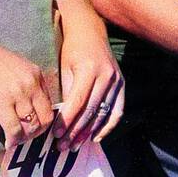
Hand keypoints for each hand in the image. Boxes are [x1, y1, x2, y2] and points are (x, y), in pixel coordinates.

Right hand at [0, 32, 55, 147]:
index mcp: (36, 75)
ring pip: (30, 126)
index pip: (50, 105)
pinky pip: (13, 129)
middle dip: (37, 133)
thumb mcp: (16, 66)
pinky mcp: (1, 104)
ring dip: (23, 139)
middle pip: (44, 118)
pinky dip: (12, 140)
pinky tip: (7, 143)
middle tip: (26, 138)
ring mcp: (18, 95)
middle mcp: (31, 85)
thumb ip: (26, 83)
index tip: (36, 129)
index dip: (44, 121)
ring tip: (15, 141)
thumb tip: (27, 104)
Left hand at [55, 18, 123, 150]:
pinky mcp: (122, 83)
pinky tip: (97, 137)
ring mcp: (116, 79)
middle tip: (63, 146)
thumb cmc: (73, 48)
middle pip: (90, 111)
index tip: (55, 134)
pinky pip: (118, 109)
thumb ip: (66, 92)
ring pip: (103, 113)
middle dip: (75, 131)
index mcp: (88, 69)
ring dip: (89, 132)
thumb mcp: (64, 67)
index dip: (66, 121)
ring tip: (75, 145)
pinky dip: (108, 125)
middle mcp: (106, 75)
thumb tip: (62, 119)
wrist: (91, 30)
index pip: (77, 102)